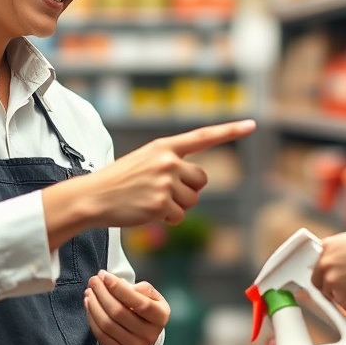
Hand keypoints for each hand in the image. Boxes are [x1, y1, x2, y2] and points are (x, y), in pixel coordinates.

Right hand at [79, 119, 255, 228]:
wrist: (94, 196)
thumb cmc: (119, 181)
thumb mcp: (145, 160)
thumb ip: (171, 164)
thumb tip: (196, 182)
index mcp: (165, 146)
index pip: (203, 136)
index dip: (230, 131)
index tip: (251, 125)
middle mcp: (168, 161)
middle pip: (202, 180)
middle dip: (188, 190)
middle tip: (164, 193)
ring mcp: (164, 183)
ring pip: (192, 201)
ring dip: (177, 207)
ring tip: (151, 201)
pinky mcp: (160, 204)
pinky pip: (179, 217)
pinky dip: (167, 219)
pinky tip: (149, 213)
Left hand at [84, 270, 169, 344]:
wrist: (146, 334)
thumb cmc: (147, 309)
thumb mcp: (153, 296)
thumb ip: (142, 288)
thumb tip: (120, 285)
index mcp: (160, 316)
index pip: (139, 303)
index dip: (119, 289)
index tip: (104, 276)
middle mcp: (149, 334)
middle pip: (119, 313)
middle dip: (102, 293)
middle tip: (93, 280)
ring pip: (107, 324)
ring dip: (94, 305)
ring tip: (89, 291)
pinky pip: (101, 335)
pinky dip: (91, 318)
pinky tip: (88, 304)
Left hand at [312, 230, 345, 312]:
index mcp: (330, 245)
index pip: (320, 262)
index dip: (329, 271)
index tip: (334, 277)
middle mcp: (325, 260)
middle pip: (319, 281)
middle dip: (333, 288)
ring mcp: (330, 278)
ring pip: (332, 295)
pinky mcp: (337, 294)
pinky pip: (344, 305)